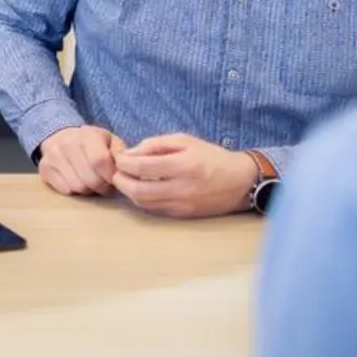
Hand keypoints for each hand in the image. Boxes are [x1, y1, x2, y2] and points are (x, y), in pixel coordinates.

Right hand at [35, 125, 125, 196]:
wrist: (60, 136)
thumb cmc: (92, 143)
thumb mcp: (110, 141)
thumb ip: (121, 153)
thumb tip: (124, 168)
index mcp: (88, 134)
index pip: (100, 161)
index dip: (110, 176)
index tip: (113, 178)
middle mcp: (67, 143)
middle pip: (90, 179)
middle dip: (101, 187)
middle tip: (103, 183)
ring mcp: (53, 156)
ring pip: (77, 187)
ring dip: (87, 189)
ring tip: (89, 181)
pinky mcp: (44, 168)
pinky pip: (64, 190)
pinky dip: (73, 190)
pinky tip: (76, 181)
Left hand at [111, 133, 257, 218]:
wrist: (241, 182)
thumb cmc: (211, 157)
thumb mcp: (185, 141)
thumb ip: (155, 144)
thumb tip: (130, 153)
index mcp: (183, 166)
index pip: (142, 168)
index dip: (123, 163)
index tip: (118, 157)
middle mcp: (182, 189)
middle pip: (138, 191)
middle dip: (120, 180)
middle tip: (116, 171)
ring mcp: (182, 205)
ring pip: (143, 203)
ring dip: (128, 192)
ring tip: (125, 179)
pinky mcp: (183, 216)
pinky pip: (154, 210)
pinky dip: (142, 200)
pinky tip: (141, 189)